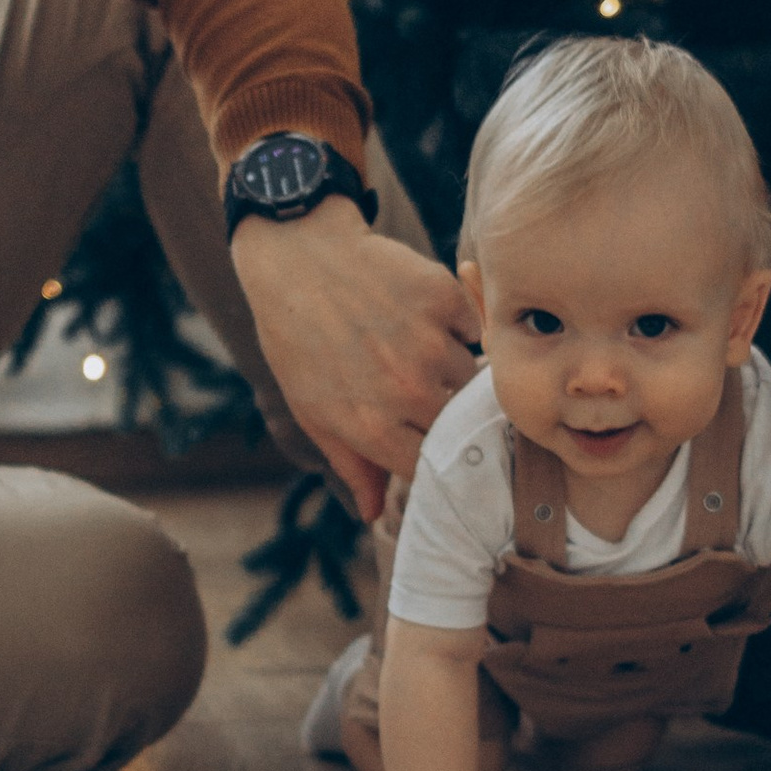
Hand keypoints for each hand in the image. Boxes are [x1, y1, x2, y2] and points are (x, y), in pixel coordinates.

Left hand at [231, 201, 479, 516]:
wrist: (299, 257)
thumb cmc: (299, 340)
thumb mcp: (312, 411)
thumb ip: (352, 465)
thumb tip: (375, 513)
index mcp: (373, 427)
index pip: (429, 466)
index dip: (428, 456)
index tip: (423, 443)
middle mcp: (407, 390)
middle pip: (458, 424)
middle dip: (442, 413)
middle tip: (418, 389)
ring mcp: (429, 343)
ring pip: (469, 376)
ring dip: (449, 368)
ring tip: (410, 345)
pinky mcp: (444, 299)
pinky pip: (472, 328)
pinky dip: (454, 325)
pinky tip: (417, 313)